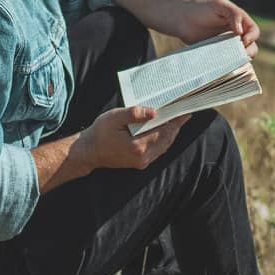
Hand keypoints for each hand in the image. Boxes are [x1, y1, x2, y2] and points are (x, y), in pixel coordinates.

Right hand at [76, 107, 190, 170]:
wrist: (88, 152)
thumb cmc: (99, 132)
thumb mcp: (114, 117)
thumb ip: (134, 113)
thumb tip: (154, 112)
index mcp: (138, 145)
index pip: (164, 131)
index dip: (176, 121)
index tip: (186, 111)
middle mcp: (143, 156)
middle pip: (167, 139)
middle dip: (176, 126)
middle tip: (184, 112)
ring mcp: (142, 162)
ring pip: (164, 146)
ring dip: (171, 133)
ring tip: (177, 119)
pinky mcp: (140, 163)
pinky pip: (158, 151)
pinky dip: (164, 140)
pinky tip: (165, 130)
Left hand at [176, 0, 259, 57]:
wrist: (181, 18)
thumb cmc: (200, 7)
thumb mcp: (219, 4)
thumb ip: (234, 14)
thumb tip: (241, 31)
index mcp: (239, 20)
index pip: (253, 30)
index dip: (252, 37)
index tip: (244, 41)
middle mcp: (234, 34)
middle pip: (251, 46)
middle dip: (249, 51)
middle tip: (241, 54)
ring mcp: (225, 45)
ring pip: (239, 56)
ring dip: (239, 60)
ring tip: (233, 61)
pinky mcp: (216, 53)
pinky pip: (225, 61)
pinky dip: (227, 65)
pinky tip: (223, 66)